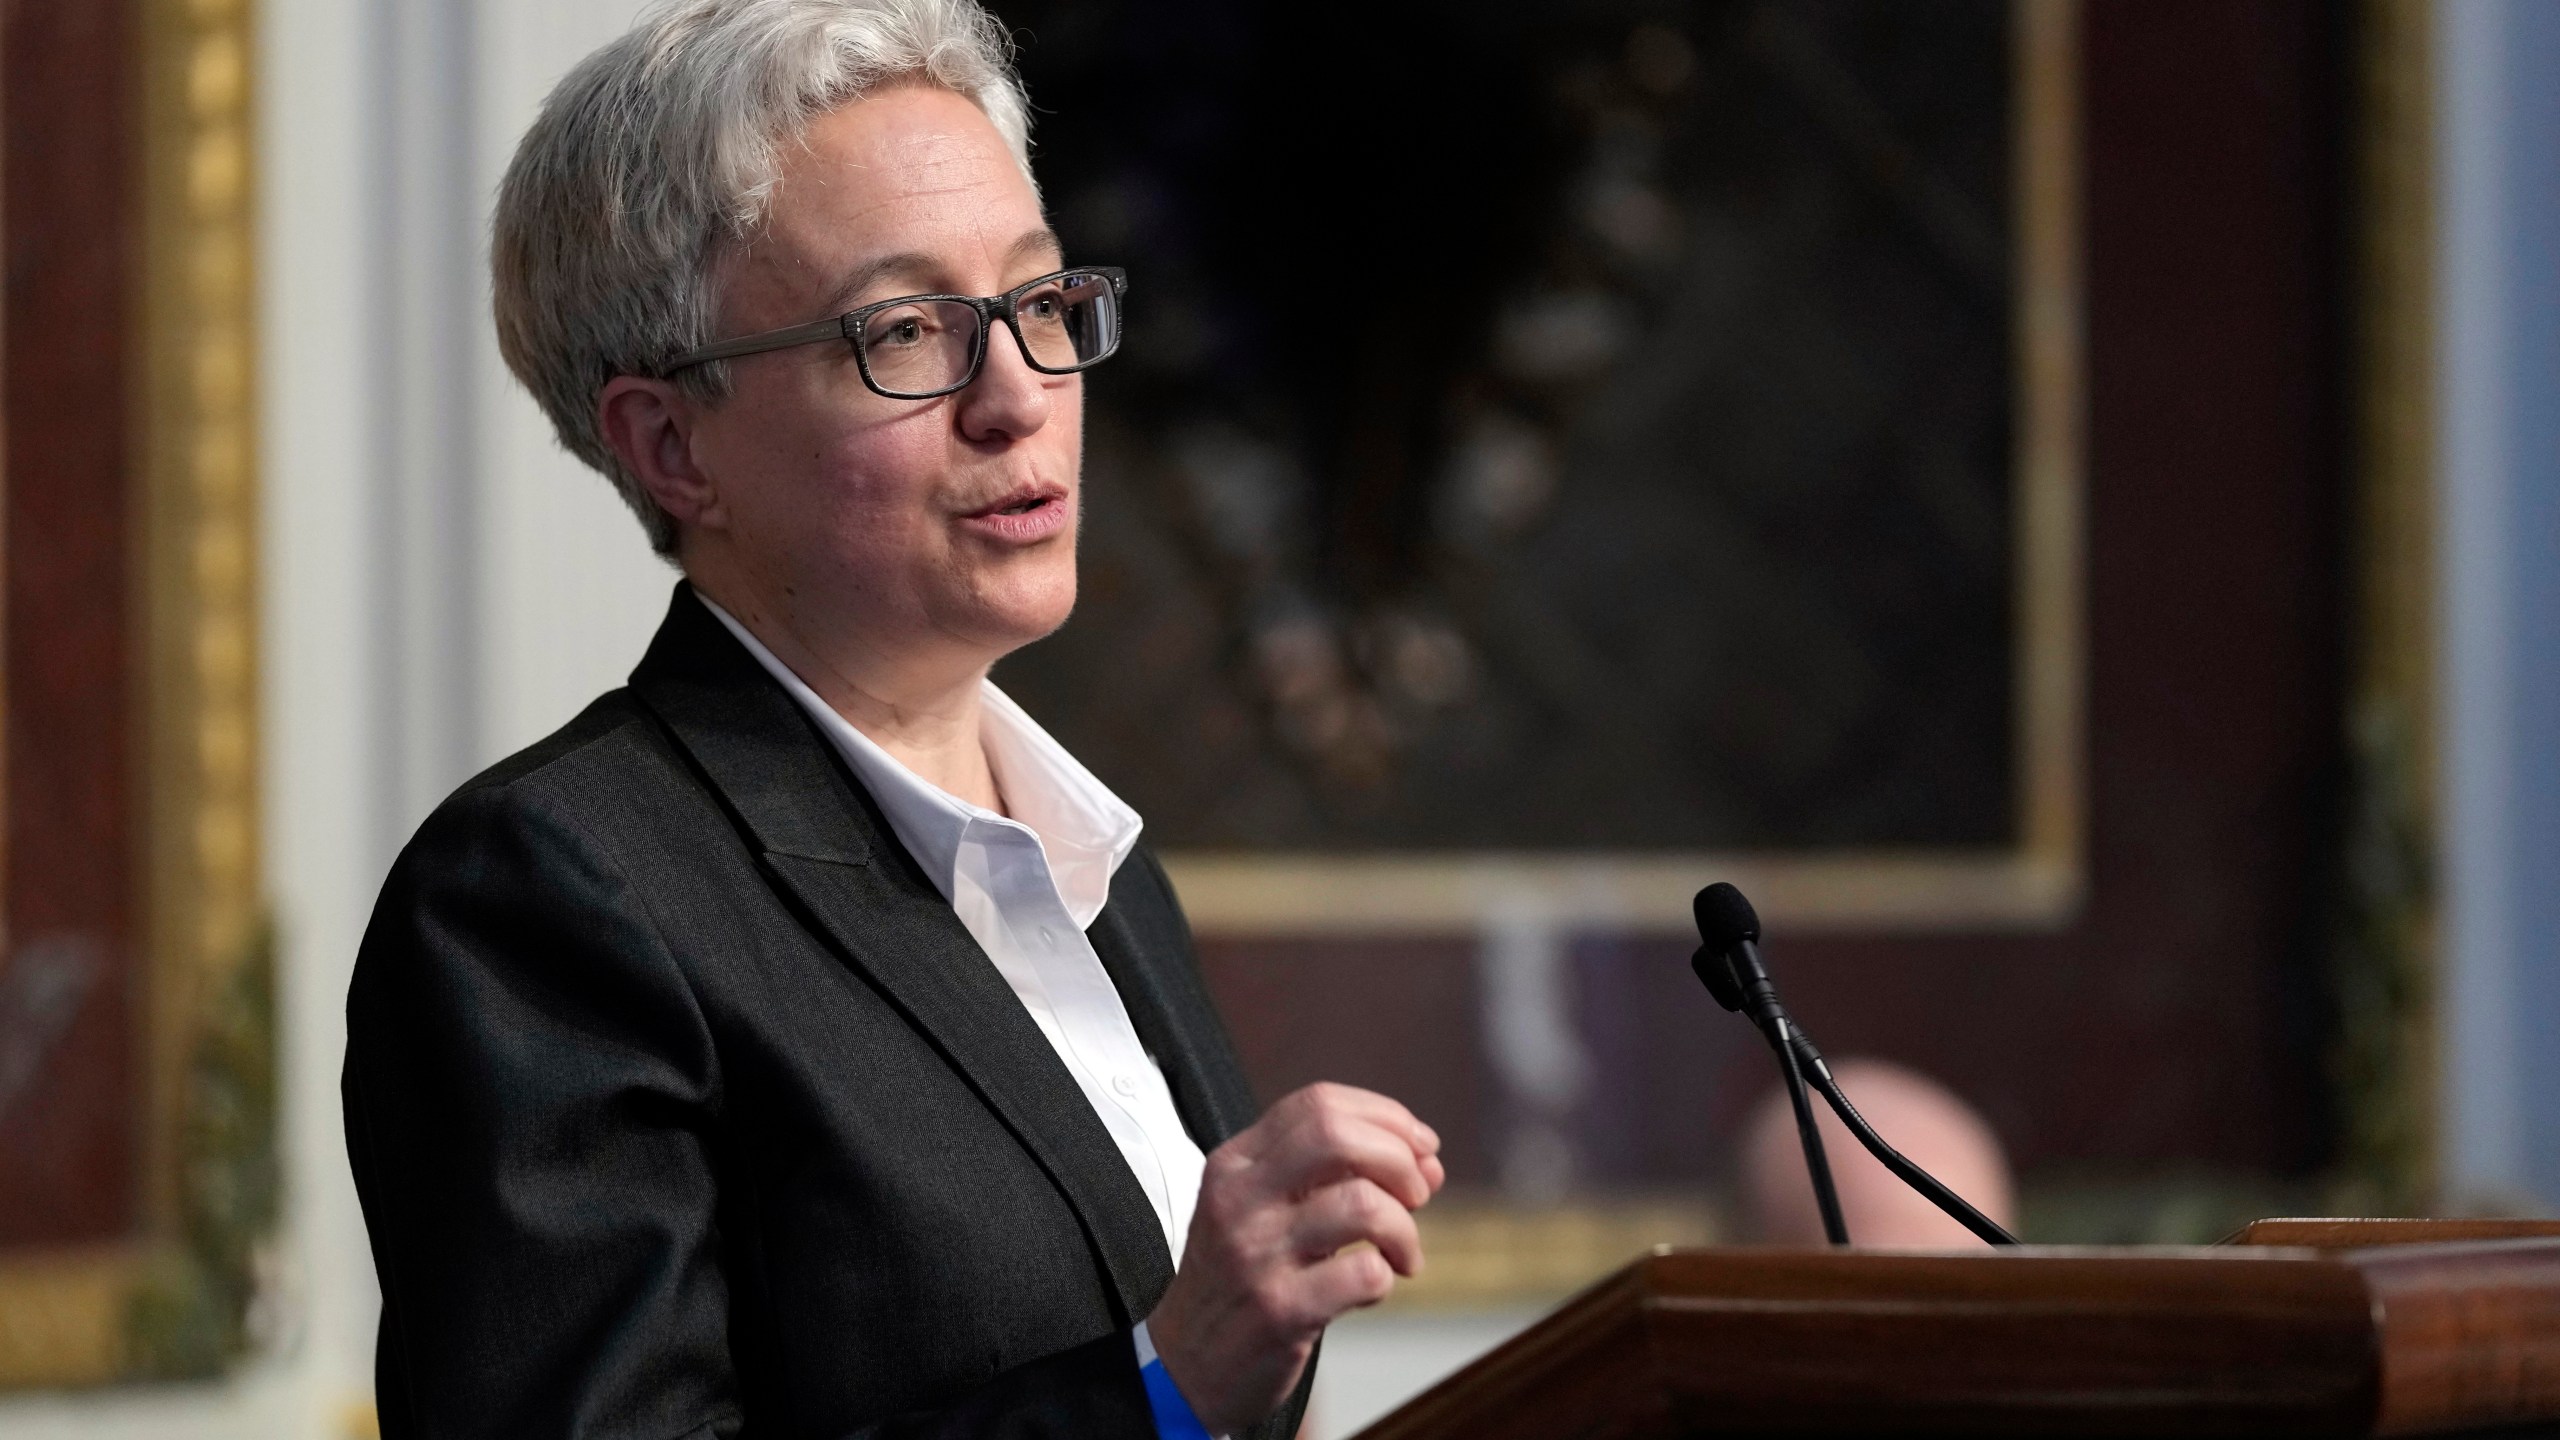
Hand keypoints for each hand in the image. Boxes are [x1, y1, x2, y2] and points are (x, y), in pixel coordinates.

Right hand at [1144, 1083, 1445, 1433]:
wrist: (1186, 1366)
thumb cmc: (1236, 1281)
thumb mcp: (1259, 1208)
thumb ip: (1332, 1175)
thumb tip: (1426, 1161)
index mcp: (1235, 1163)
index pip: (1318, 1103)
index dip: (1385, 1117)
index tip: (1419, 1146)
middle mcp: (1240, 1199)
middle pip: (1337, 1135)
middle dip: (1399, 1158)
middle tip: (1415, 1194)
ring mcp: (1257, 1254)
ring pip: (1363, 1204)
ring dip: (1405, 1229)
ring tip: (1402, 1253)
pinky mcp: (1280, 1309)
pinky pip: (1364, 1273)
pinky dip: (1385, 1277)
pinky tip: (1372, 1287)